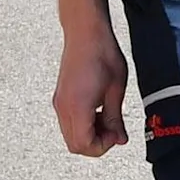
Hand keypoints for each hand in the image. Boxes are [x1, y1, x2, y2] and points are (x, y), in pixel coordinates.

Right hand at [54, 25, 130, 157]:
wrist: (85, 33)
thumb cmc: (102, 54)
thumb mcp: (115, 90)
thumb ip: (116, 118)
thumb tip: (119, 139)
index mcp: (77, 107)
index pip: (84, 145)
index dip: (103, 146)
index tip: (116, 134)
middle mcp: (63, 108)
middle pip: (75, 145)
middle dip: (96, 143)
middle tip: (113, 129)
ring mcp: (59, 103)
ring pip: (71, 135)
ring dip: (90, 134)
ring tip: (106, 117)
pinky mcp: (60, 97)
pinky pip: (68, 122)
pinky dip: (83, 124)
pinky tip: (97, 110)